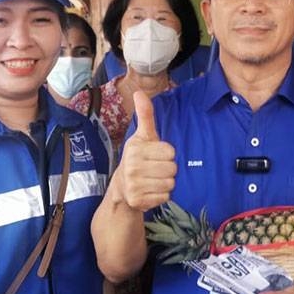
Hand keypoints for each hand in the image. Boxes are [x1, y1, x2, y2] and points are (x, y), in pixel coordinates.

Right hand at [115, 92, 175, 211]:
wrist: (121, 188)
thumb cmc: (137, 159)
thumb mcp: (142, 136)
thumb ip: (145, 115)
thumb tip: (139, 92)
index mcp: (135, 148)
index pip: (171, 152)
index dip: (167, 155)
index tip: (155, 156)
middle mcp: (132, 166)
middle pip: (172, 168)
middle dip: (167, 170)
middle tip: (154, 170)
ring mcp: (134, 184)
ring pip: (170, 184)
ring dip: (165, 183)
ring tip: (152, 180)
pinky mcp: (137, 200)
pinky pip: (165, 197)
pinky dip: (160, 196)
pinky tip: (150, 191)